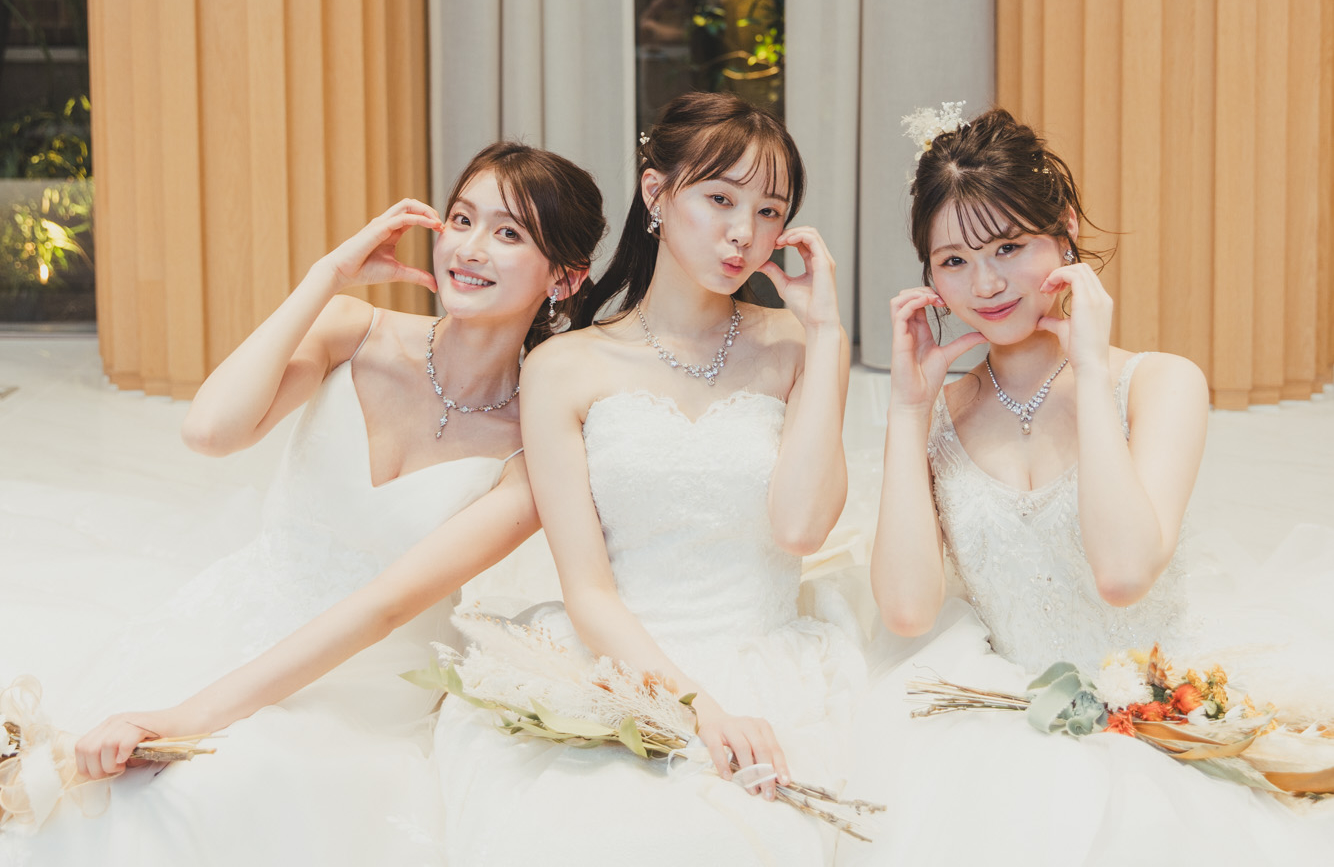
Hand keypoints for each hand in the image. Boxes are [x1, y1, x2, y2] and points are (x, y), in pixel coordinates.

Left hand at [74, 708, 184, 780]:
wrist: (186, 722)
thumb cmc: (160, 740)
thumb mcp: (130, 750)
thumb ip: (112, 756)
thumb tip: (98, 773)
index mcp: (107, 727)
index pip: (81, 747)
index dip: (86, 766)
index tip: (102, 773)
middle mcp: (114, 722)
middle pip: (88, 748)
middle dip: (96, 768)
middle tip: (113, 772)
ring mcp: (128, 721)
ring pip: (103, 746)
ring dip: (110, 764)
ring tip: (123, 766)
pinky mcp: (143, 724)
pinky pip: (123, 741)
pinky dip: (123, 754)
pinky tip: (129, 758)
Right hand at [320, 198, 443, 293]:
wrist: (343, 273)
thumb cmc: (365, 271)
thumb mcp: (398, 273)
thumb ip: (417, 276)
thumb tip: (435, 286)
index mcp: (391, 231)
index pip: (413, 215)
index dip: (429, 218)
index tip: (441, 230)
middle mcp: (387, 223)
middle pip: (411, 205)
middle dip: (429, 209)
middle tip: (441, 224)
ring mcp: (382, 223)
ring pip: (407, 205)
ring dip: (426, 209)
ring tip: (438, 222)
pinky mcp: (378, 228)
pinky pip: (402, 217)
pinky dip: (419, 218)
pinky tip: (431, 224)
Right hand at [691, 693, 789, 799]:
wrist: (711, 719)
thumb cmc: (738, 736)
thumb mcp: (754, 741)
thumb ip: (764, 756)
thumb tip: (776, 780)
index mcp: (761, 726)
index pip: (774, 748)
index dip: (780, 765)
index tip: (784, 782)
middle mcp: (747, 724)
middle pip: (760, 749)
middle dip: (766, 773)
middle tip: (768, 793)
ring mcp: (729, 727)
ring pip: (742, 748)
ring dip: (748, 772)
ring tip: (751, 790)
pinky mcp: (712, 732)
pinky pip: (718, 749)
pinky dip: (723, 764)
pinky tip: (728, 778)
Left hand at [757, 226, 840, 332]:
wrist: (817, 322)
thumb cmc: (804, 308)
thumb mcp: (784, 285)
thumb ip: (774, 272)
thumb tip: (760, 263)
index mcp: (814, 263)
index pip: (802, 241)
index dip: (787, 238)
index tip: (773, 245)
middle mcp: (821, 259)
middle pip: (807, 233)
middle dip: (789, 232)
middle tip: (774, 241)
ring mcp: (825, 260)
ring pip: (811, 233)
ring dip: (793, 232)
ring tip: (779, 241)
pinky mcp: (825, 263)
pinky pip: (813, 240)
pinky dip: (798, 236)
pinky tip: (786, 241)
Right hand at [888, 287, 985, 412]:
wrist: (917, 399)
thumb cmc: (927, 381)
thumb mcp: (950, 355)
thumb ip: (964, 342)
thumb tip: (983, 335)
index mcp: (918, 331)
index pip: (918, 303)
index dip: (930, 295)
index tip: (947, 301)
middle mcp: (907, 330)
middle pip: (905, 298)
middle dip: (922, 290)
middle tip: (941, 297)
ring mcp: (901, 334)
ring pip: (898, 301)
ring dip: (915, 293)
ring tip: (933, 297)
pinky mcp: (898, 340)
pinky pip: (899, 313)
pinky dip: (913, 302)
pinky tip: (929, 303)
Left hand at [1036, 263, 1112, 373]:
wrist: (1090, 363)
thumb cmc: (1079, 350)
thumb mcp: (1064, 330)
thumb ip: (1053, 322)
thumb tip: (1039, 322)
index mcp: (1100, 302)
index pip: (1086, 277)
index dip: (1066, 277)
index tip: (1051, 289)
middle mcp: (1102, 297)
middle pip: (1083, 268)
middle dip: (1062, 272)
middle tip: (1046, 287)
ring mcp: (1097, 298)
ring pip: (1079, 269)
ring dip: (1058, 274)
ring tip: (1046, 288)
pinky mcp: (1088, 302)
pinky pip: (1073, 276)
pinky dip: (1058, 276)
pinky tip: (1048, 288)